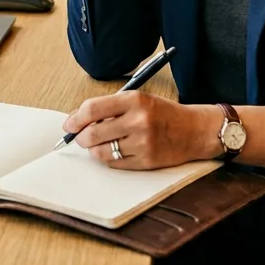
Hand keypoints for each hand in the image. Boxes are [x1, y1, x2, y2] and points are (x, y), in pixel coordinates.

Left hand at [62, 91, 220, 169]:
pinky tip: (115, 151)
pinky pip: (114, 164)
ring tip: (99, 143)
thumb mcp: (139, 99)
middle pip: (92, 133)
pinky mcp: (146, 162)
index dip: (75, 118)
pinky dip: (108, 159)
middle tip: (80, 136)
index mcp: (135, 100)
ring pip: (101, 152)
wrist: (195, 130)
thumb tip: (79, 120)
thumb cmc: (163, 113)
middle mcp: (138, 121)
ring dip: (94, 149)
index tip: (69, 124)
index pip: (92, 109)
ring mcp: (142, 143)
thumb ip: (110, 107)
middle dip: (80, 137)